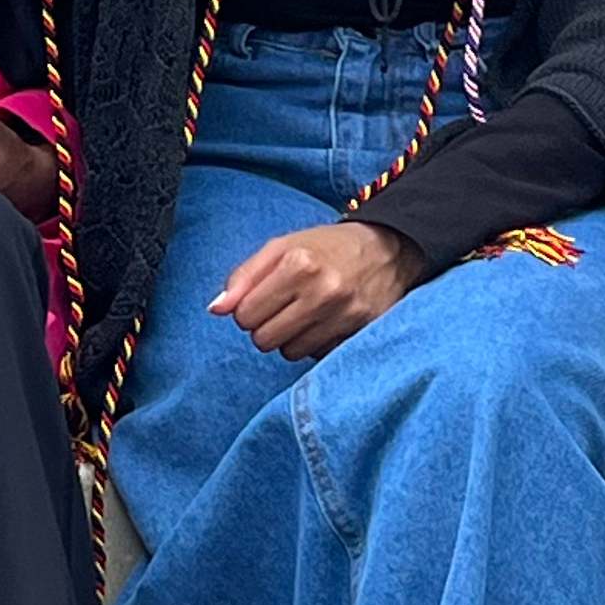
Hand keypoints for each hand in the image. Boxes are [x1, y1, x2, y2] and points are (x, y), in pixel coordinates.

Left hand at [212, 219, 423, 363]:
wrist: (388, 251)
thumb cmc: (327, 248)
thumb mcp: (282, 247)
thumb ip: (244, 276)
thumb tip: (216, 309)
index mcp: (298, 263)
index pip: (245, 314)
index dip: (247, 310)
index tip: (260, 300)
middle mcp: (323, 291)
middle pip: (264, 339)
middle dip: (265, 327)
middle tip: (281, 309)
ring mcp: (344, 316)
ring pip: (290, 352)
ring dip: (290, 338)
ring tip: (304, 315)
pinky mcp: (360, 334)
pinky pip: (317, 356)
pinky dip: (314, 344)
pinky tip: (324, 323)